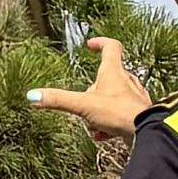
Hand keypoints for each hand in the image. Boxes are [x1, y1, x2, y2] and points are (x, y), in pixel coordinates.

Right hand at [28, 42, 154, 139]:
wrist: (146, 133)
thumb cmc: (118, 113)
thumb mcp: (83, 106)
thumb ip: (58, 100)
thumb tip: (32, 96)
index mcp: (114, 72)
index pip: (111, 47)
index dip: (100, 43)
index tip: (90, 45)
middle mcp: (127, 81)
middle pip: (108, 77)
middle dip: (93, 90)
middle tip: (84, 101)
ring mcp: (134, 98)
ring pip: (113, 98)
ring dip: (100, 109)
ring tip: (94, 124)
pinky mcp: (137, 115)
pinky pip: (120, 115)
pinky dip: (109, 123)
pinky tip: (103, 135)